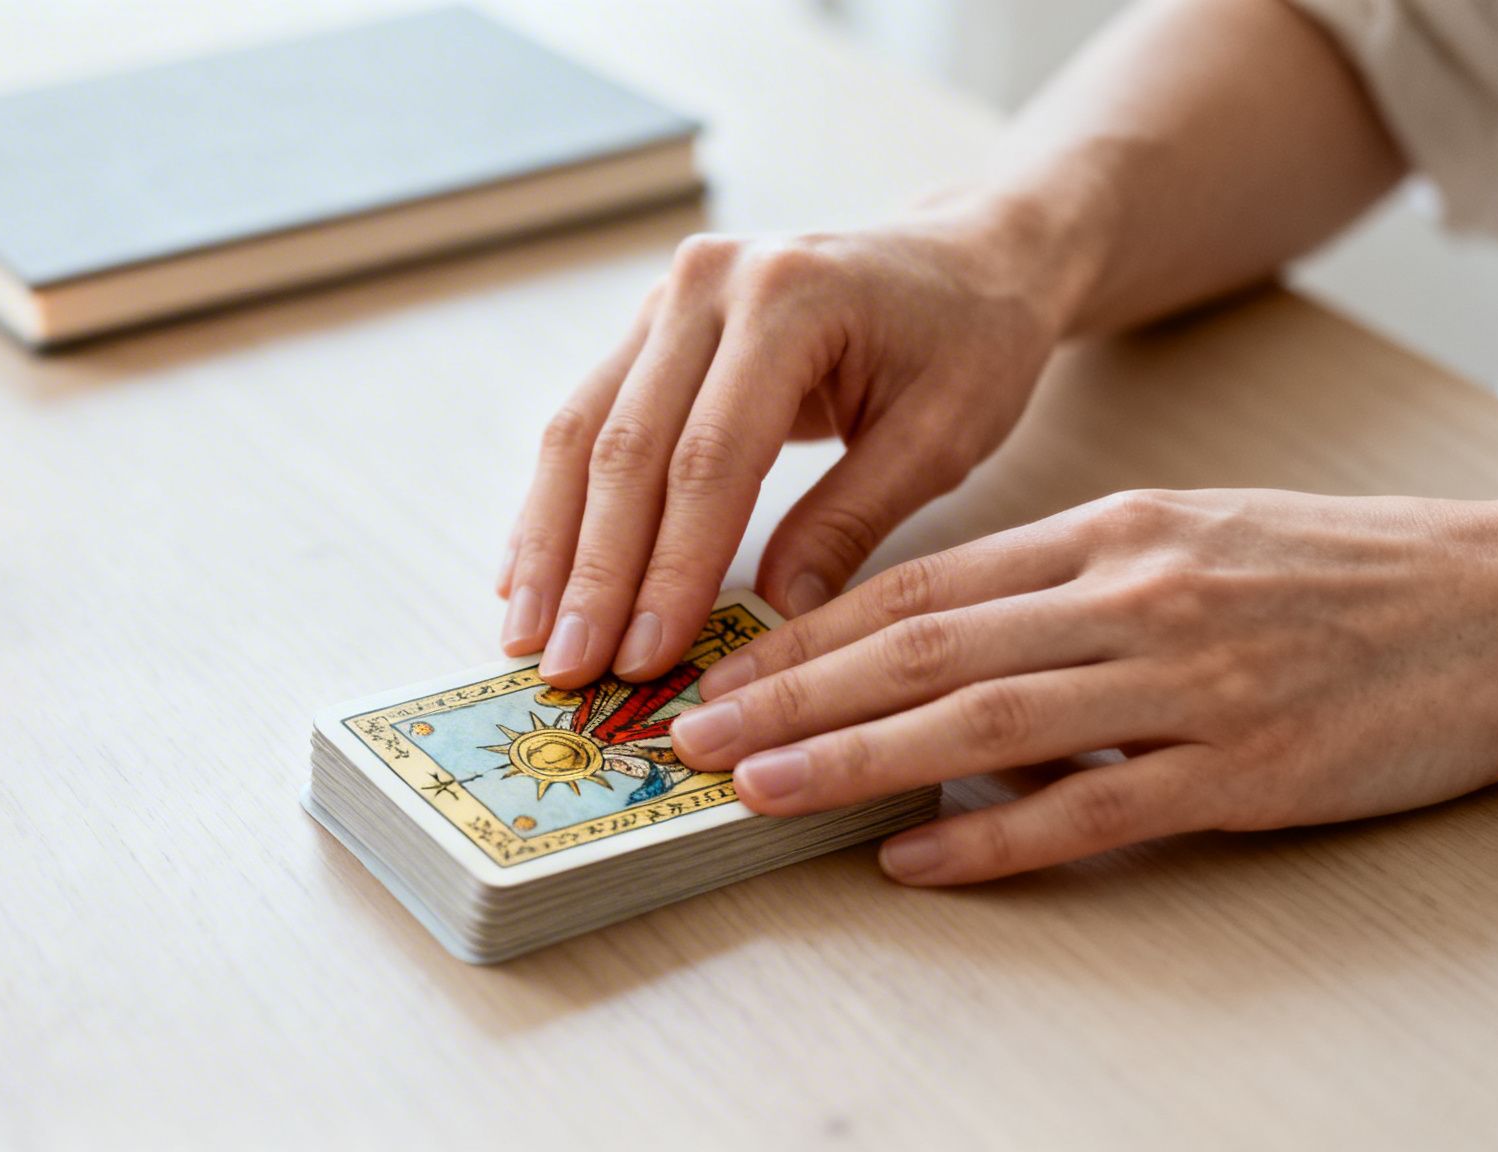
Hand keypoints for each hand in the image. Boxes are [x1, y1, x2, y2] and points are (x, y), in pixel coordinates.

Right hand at [497, 204, 1074, 687]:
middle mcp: (708, 283)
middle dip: (592, 571)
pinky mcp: (649, 327)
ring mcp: (667, 297)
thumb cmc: (971, 341)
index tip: (643, 659)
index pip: (709, 457)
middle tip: (564, 668)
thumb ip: (851, 521)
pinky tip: (525, 575)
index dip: (670, 566)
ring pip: (583, 432)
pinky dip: (555, 505)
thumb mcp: (942, 435)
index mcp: (789, 299)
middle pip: (627, 446)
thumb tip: (772, 618)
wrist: (966, 253)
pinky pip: (586, 419)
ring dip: (550, 545)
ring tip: (526, 640)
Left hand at [669, 489, 1497, 883]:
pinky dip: (993, 840)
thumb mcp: (1185, 539)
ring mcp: (1187, 682)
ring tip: (759, 790)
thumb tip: (933, 650)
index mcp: (1108, 532)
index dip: (807, 634)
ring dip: (856, 761)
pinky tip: (914, 862)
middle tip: (692, 734)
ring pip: (984, 725)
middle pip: (924, 650)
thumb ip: (1059, 587)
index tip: (724, 669)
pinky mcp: (1244, 767)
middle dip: (792, 695)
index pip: (920, 587)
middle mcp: (1131, 597)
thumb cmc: (1334, 574)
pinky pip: (1092, 812)